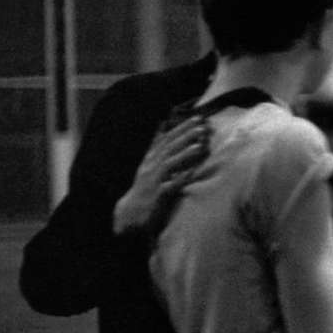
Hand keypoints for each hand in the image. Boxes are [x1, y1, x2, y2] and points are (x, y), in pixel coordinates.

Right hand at [113, 116, 208, 235]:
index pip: (167, 138)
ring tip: (200, 144)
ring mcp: (153, 180)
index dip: (182, 127)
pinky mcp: (157, 196)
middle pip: (169, 147)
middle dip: (186, 135)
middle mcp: (151, 166)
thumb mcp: (149, 165)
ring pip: (169, 163)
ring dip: (184, 153)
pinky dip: (180, 177)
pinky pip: (170, 185)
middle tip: (202, 126)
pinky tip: (192, 172)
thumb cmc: (145, 188)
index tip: (197, 118)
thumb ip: (158, 148)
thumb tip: (162, 127)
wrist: (131, 214)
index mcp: (151, 159)